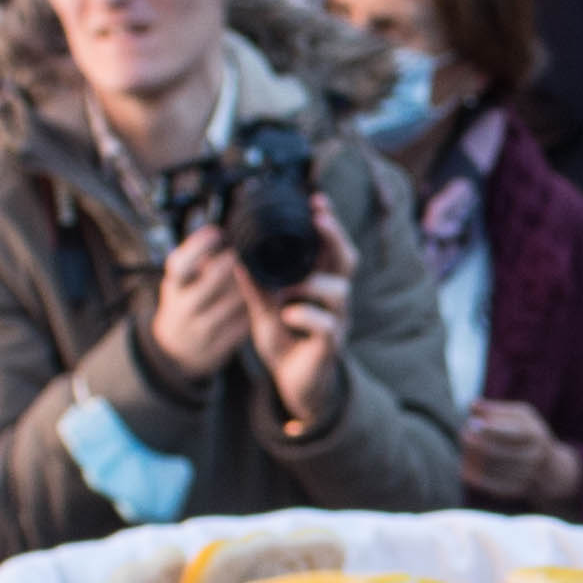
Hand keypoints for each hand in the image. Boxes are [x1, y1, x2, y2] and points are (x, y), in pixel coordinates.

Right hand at [144, 214, 257, 384]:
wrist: (177, 350)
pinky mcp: (219, 345)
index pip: (180, 264)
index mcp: (174, 286)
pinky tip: (271, 293)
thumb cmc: (188, 301)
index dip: (199, 246)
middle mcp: (182, 307)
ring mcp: (200, 328)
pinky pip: (245, 322)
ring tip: (270, 266)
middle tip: (254, 246)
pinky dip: (259, 306)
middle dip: (236, 260)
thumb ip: (201, 258)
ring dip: (254, 282)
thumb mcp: (184, 280)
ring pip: (235, 300)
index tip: (218, 231)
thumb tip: (228, 224)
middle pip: (214, 279)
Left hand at [249, 203, 355, 427]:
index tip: (316, 200)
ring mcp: (336, 320)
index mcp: (319, 283)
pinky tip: (287, 314)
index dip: (328, 223)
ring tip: (289, 287)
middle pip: (347, 259)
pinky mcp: (331, 344)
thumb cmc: (285, 341)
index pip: (330, 246)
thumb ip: (254, 286)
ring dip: (313, 283)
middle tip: (320, 218)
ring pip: (340, 290)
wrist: (294, 382)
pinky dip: (305, 315)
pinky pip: (326, 324)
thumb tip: (235, 258)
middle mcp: (333, 297)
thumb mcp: (262, 311)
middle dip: (335, 236)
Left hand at [459, 397, 582, 509]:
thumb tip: (473, 405)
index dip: (489, 429)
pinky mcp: (516, 490)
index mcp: (535, 435)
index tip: (472, 423)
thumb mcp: (521, 416)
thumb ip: (496, 410)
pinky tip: (464, 469)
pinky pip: (490, 485)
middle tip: (463, 434)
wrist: (550, 470)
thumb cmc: (530, 435)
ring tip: (465, 450)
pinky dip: (475, 477)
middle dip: (476, 443)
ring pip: (492, 468)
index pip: (510, 432)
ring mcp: (526, 476)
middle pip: (497, 452)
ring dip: (473, 458)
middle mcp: (533, 457)